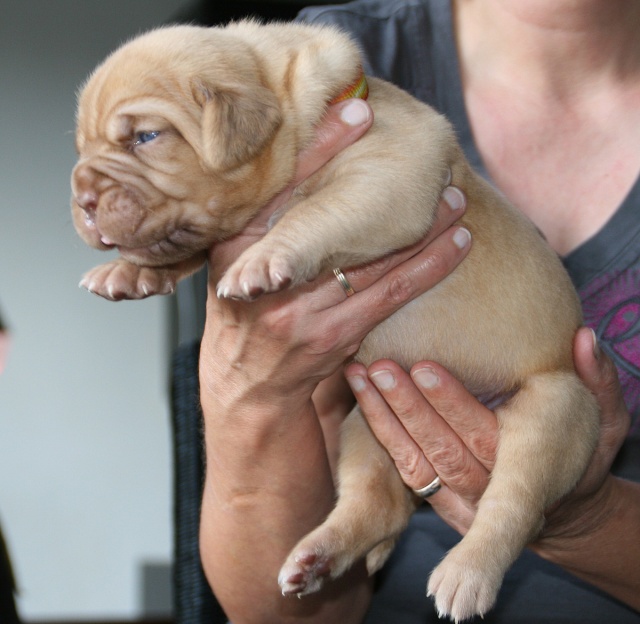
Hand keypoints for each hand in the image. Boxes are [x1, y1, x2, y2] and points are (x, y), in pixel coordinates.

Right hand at [201, 99, 470, 405]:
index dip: (322, 147)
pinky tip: (457, 245)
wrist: (246, 385)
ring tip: (455, 200)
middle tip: (429, 157)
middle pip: (338, 224)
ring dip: (424, 229)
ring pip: (377, 260)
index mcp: (239, 250)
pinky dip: (428, 267)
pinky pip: (393, 295)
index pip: (284, 189)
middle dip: (387, 190)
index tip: (357, 110)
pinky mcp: (337, 335)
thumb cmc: (243, 317)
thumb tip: (308, 172)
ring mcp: (305, 310)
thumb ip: (264, 228)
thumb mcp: (233, 268)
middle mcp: (272, 278)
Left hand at [344, 327, 629, 538]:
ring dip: (385, 418)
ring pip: (416, 463)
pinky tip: (362, 395)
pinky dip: (382, 433)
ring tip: (360, 375)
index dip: (453, 405)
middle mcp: (488, 488)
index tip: (424, 368)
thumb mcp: (605, 419)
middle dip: (408, 408)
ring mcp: (461, 500)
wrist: (564, 508)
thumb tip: (585, 338)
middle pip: (442, 449)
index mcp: (527, 466)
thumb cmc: (584, 450)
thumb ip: (599, 383)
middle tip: (380, 366)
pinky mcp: (440, 499)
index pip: (485, 437)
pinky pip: (406, 469)